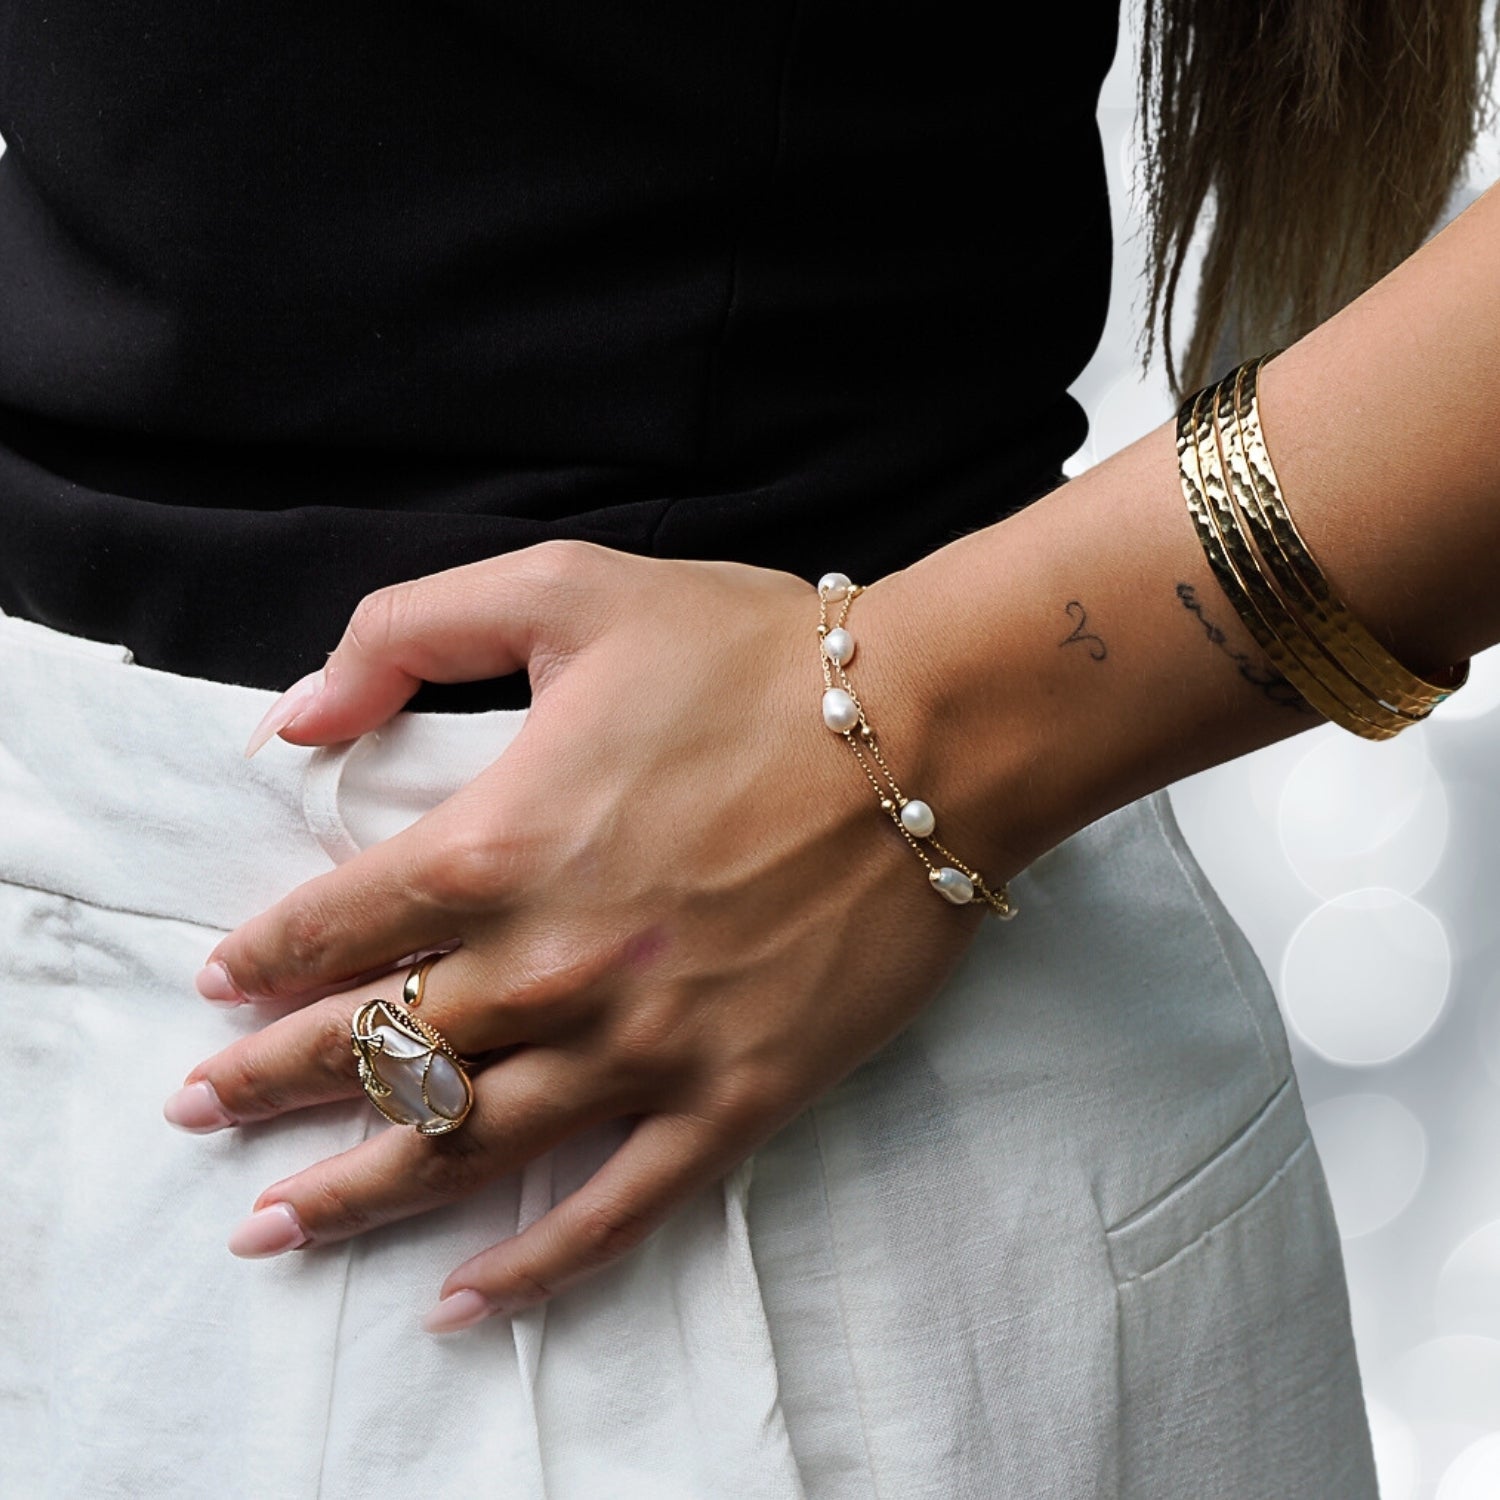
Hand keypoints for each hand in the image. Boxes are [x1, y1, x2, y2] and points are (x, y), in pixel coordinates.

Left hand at [165, 540, 1001, 1332]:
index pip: (339, 924)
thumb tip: (294, 720)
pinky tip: (463, 1301)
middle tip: (200, 1117)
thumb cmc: (756, 654)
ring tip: (277, 1226)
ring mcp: (648, 1043)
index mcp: (504, 842)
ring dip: (356, 1193)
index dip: (263, 959)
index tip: (223, 985)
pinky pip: (619, 1207)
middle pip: (379, 1049)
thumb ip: (409, 630)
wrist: (934, 727)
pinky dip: (534, 1265)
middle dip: (271, 1085)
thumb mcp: (570, 588)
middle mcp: (555, 962)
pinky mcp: (736, 1093)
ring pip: (470, 1145)